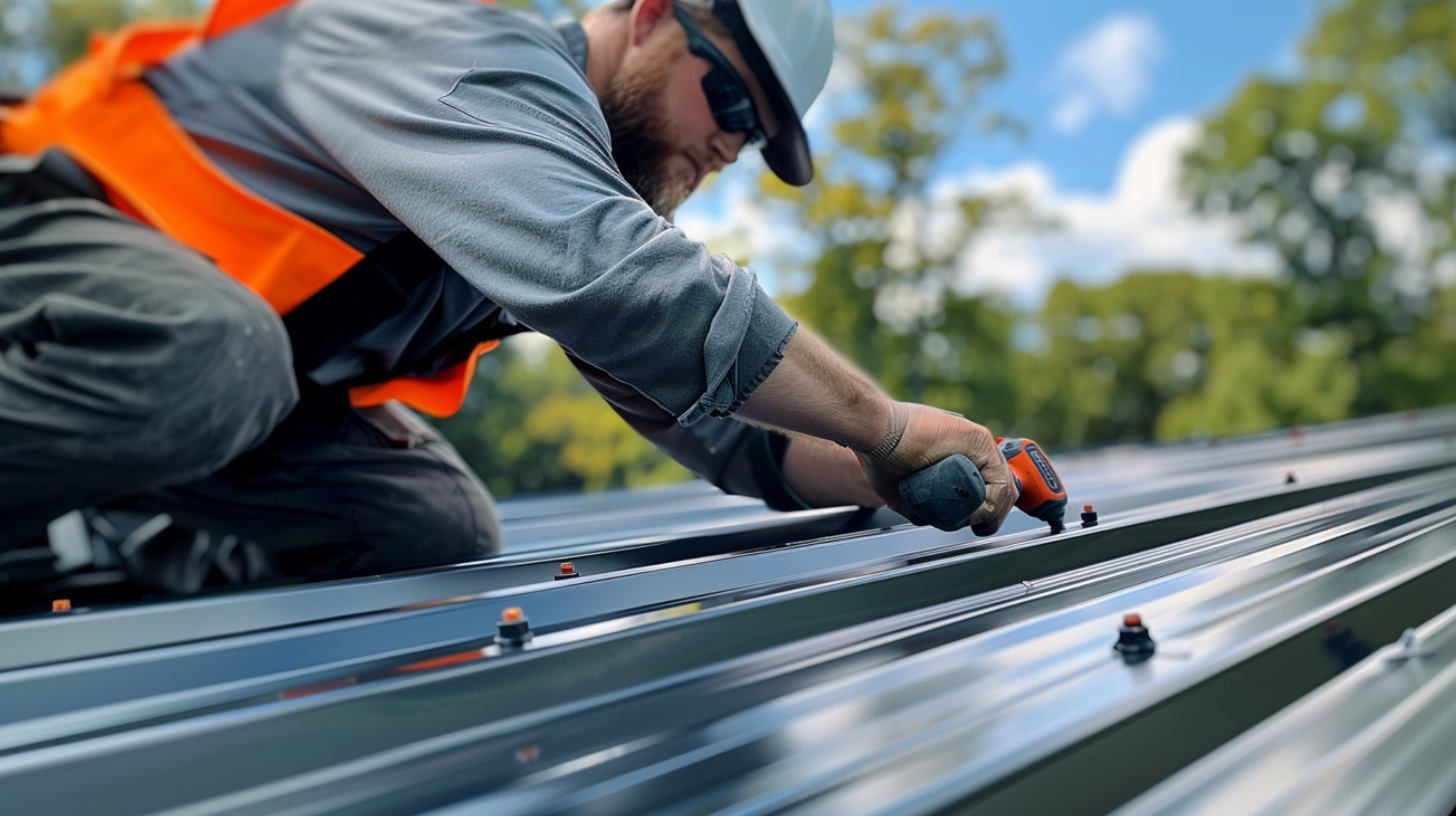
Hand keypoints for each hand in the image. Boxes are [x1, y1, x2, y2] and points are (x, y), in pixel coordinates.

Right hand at [857, 402, 1017, 535]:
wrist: (877, 435)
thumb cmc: (881, 457)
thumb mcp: (901, 492)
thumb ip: (916, 505)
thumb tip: (925, 519)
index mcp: (957, 457)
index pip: (987, 486)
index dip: (986, 509)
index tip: (974, 524)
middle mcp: (972, 449)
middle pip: (1000, 486)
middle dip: (995, 513)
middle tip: (980, 528)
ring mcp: (977, 443)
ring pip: (1003, 484)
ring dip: (994, 511)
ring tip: (974, 522)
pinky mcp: (978, 439)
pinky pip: (998, 477)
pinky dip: (994, 501)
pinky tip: (977, 512)